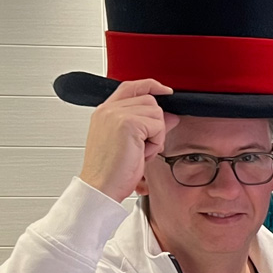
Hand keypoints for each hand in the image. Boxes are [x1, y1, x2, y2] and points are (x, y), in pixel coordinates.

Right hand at [78, 79, 177, 201]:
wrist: (101, 186)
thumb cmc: (111, 171)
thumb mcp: (132, 142)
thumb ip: (148, 125)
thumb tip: (171, 117)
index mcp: (104, 112)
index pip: (131, 87)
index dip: (150, 85)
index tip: (165, 91)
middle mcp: (108, 110)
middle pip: (150, 101)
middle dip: (155, 124)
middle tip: (143, 146)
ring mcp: (117, 114)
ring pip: (157, 113)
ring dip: (156, 135)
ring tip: (140, 151)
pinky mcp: (128, 123)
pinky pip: (158, 125)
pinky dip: (156, 142)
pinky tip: (141, 153)